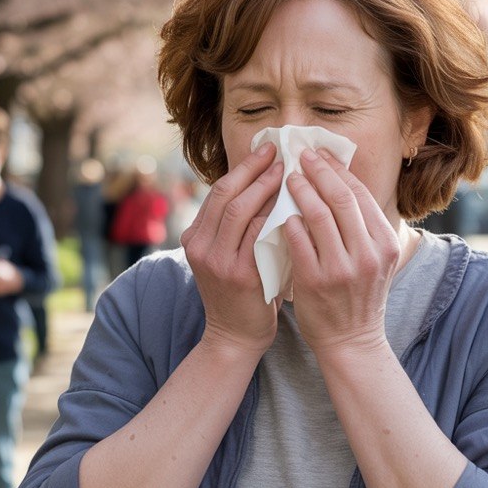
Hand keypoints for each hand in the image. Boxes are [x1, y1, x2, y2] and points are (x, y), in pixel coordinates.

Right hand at [181, 141, 283, 356]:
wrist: (234, 337)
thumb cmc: (241, 292)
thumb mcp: (228, 255)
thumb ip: (239, 226)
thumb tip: (267, 184)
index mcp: (195, 237)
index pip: (219, 191)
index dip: (243, 168)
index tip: (266, 150)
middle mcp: (200, 246)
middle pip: (225, 194)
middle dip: (254, 169)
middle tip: (279, 151)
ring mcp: (217, 261)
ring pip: (239, 210)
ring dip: (265, 187)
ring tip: (288, 171)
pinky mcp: (238, 276)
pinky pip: (257, 236)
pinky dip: (274, 216)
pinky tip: (293, 204)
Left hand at [282, 148, 399, 356]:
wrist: (351, 342)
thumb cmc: (359, 296)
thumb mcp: (376, 260)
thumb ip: (364, 226)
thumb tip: (342, 181)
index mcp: (386, 243)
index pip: (361, 194)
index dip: (338, 170)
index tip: (321, 154)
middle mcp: (368, 253)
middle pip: (341, 198)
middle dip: (319, 171)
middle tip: (301, 155)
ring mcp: (342, 269)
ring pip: (319, 215)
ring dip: (301, 191)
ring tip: (288, 177)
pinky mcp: (316, 282)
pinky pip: (299, 242)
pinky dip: (289, 222)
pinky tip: (280, 211)